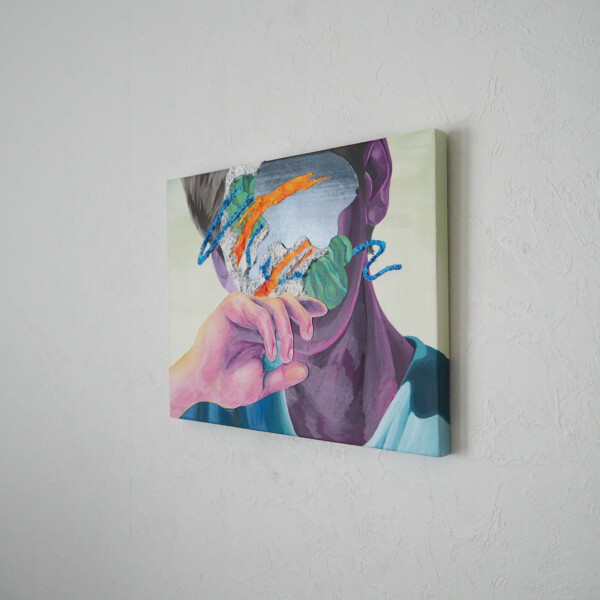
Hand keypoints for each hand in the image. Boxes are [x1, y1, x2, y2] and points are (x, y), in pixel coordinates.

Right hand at [169, 291, 326, 415]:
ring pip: (276, 304)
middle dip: (303, 315)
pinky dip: (269, 331)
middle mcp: (255, 317)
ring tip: (284, 355)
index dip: (306, 305)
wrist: (203, 387)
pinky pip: (258, 310)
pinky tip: (270, 351)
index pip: (288, 310)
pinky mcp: (230, 308)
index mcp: (264, 330)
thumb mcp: (262, 384)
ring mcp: (243, 311)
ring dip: (286, 330)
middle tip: (308, 336)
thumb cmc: (228, 386)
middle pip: (287, 301)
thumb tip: (305, 369)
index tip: (324, 310)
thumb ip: (282, 377)